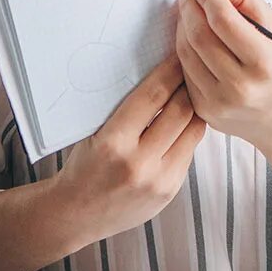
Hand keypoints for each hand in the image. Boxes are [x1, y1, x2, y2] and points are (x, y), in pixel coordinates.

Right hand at [51, 57, 205, 242]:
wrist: (75, 215)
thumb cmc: (83, 166)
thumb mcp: (95, 133)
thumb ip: (126, 110)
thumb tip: (161, 74)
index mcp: (113, 143)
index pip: (153, 96)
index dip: (170, 71)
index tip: (179, 55)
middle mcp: (139, 163)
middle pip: (181, 110)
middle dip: (189, 85)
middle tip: (193, 68)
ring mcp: (159, 180)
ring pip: (193, 131)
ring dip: (196, 108)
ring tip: (195, 91)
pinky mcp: (170, 191)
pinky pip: (190, 152)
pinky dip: (189, 133)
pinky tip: (188, 121)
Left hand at [175, 0, 271, 149]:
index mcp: (264, 63)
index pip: (225, 21)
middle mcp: (241, 86)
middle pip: (200, 35)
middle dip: (190, 6)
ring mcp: (219, 101)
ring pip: (186, 51)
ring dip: (183, 24)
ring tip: (191, 10)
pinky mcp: (202, 109)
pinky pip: (184, 69)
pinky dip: (184, 46)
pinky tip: (193, 37)